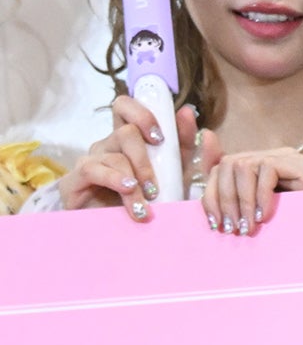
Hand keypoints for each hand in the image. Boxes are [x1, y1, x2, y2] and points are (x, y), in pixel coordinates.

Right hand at [55, 97, 201, 220]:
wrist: (128, 237)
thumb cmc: (153, 202)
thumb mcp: (176, 174)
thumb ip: (184, 144)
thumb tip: (187, 111)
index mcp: (129, 140)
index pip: (125, 107)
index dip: (142, 114)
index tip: (160, 138)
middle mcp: (108, 145)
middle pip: (125, 131)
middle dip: (145, 158)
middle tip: (156, 184)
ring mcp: (90, 161)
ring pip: (115, 155)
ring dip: (135, 179)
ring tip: (146, 203)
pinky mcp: (74, 181)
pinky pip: (92, 169)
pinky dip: (114, 180)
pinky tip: (128, 191)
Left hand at [201, 147, 302, 236]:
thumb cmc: (291, 223)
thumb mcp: (253, 209)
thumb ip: (229, 187)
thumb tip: (206, 143)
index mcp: (260, 164)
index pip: (222, 166)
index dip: (212, 194)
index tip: (214, 224)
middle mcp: (273, 155)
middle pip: (229, 164)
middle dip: (224, 200)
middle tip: (232, 229)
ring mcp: (288, 157)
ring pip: (244, 166)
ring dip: (242, 201)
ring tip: (248, 226)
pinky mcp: (300, 164)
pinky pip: (267, 170)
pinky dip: (260, 196)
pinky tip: (265, 216)